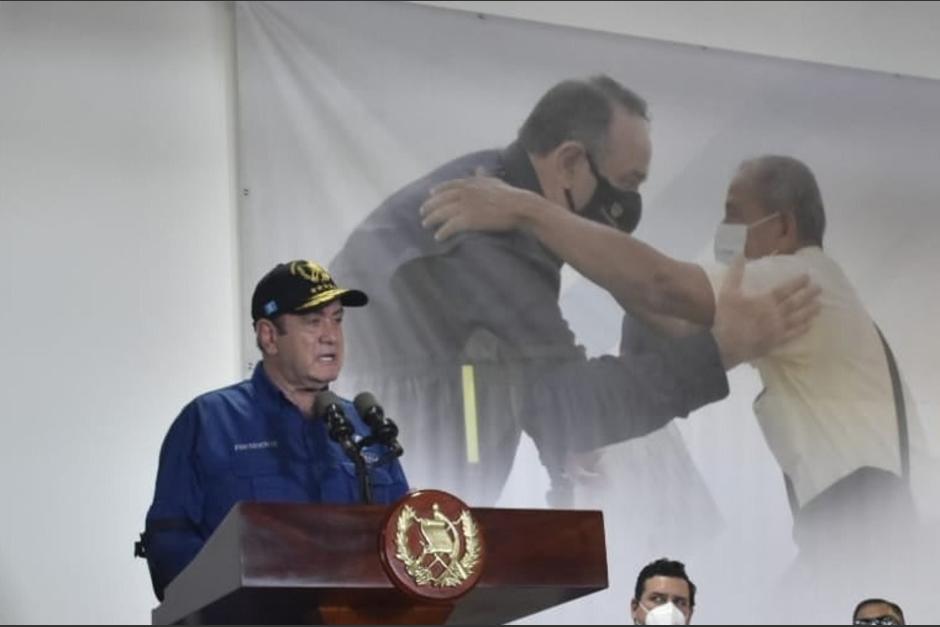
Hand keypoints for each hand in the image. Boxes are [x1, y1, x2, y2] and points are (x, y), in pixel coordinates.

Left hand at [419, 172, 537, 240]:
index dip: (438, 190)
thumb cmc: (510, 194)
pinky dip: (443, 232)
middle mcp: (465, 193)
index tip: (430, 194)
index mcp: (471, 183)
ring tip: (425, 224)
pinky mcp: (468, 219)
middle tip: (422, 212)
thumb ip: (484, 176)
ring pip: (442, 213)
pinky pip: (450, 226)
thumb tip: (479, 168)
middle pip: (441, 199)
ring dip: (432, 219)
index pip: (449, 186)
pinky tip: (438, 237)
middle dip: (429, 206)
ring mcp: (465, 206)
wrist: (518, 206)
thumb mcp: (495, 181)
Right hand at [712, 256, 820, 368]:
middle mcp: (775, 313)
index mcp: (765, 301)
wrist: (726, 344)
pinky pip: (792, 334)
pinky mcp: (776, 341)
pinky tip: (809, 326)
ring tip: (820, 305)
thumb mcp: (728, 292)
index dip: (797, 283)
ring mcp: (777, 328)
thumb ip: (735, 273)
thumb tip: (740, 255)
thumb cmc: (727, 317)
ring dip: (809, 311)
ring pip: (797, 318)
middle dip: (808, 295)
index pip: (785, 289)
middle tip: (820, 288)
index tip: (808, 276)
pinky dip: (802, 329)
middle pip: (795, 303)